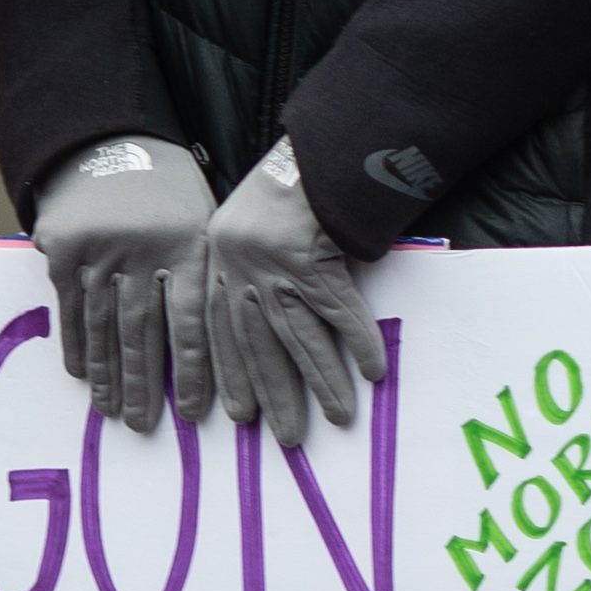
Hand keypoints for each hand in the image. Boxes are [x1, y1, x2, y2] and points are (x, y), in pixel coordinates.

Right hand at [30, 135, 213, 431]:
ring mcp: (100, 251)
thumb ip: (208, 273)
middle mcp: (143, 251)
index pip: (192, 319)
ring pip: (104, 326)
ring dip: (108, 374)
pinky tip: (83, 376)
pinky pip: (72, 309)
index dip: (193, 370)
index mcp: (188, 244)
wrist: (107, 143)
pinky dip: (78, 345)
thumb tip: (231, 340)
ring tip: (112, 412)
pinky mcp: (64, 251)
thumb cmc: (169, 192)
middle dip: (144, 384)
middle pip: (143, 332)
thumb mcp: (202, 220)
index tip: (193, 412)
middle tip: (143, 427)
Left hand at [202, 138, 386, 444]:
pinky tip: (372, 372)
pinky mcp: (314, 261)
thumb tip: (258, 322)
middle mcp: (242, 273)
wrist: (312, 151)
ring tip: (339, 417)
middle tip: (287, 439)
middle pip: (260, 348)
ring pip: (300, 338)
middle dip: (274, 396)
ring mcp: (278, 269)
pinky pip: (340, 312)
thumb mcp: (240, 227)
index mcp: (218, 266)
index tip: (238, 416)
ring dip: (321, 382)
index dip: (230, 378)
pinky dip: (357, 342)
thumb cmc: (279, 188)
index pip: (220, 336)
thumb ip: (240, 271)